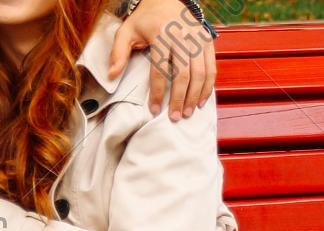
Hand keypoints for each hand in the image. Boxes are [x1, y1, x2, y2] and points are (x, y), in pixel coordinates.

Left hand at [111, 0, 216, 119]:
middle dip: (178, 99)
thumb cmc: (145, 19)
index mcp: (160, 33)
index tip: (154, 109)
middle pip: (183, 74)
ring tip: (187, 113)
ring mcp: (196, 36)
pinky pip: (211, 66)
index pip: (159, 69)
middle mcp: (181, 34)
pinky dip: (208, 86)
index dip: (157, 92)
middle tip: (174, 117)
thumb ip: (118, 53)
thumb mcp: (126, 31)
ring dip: (195, 96)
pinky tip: (200, 100)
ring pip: (200, 72)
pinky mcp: (206, 39)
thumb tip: (111, 76)